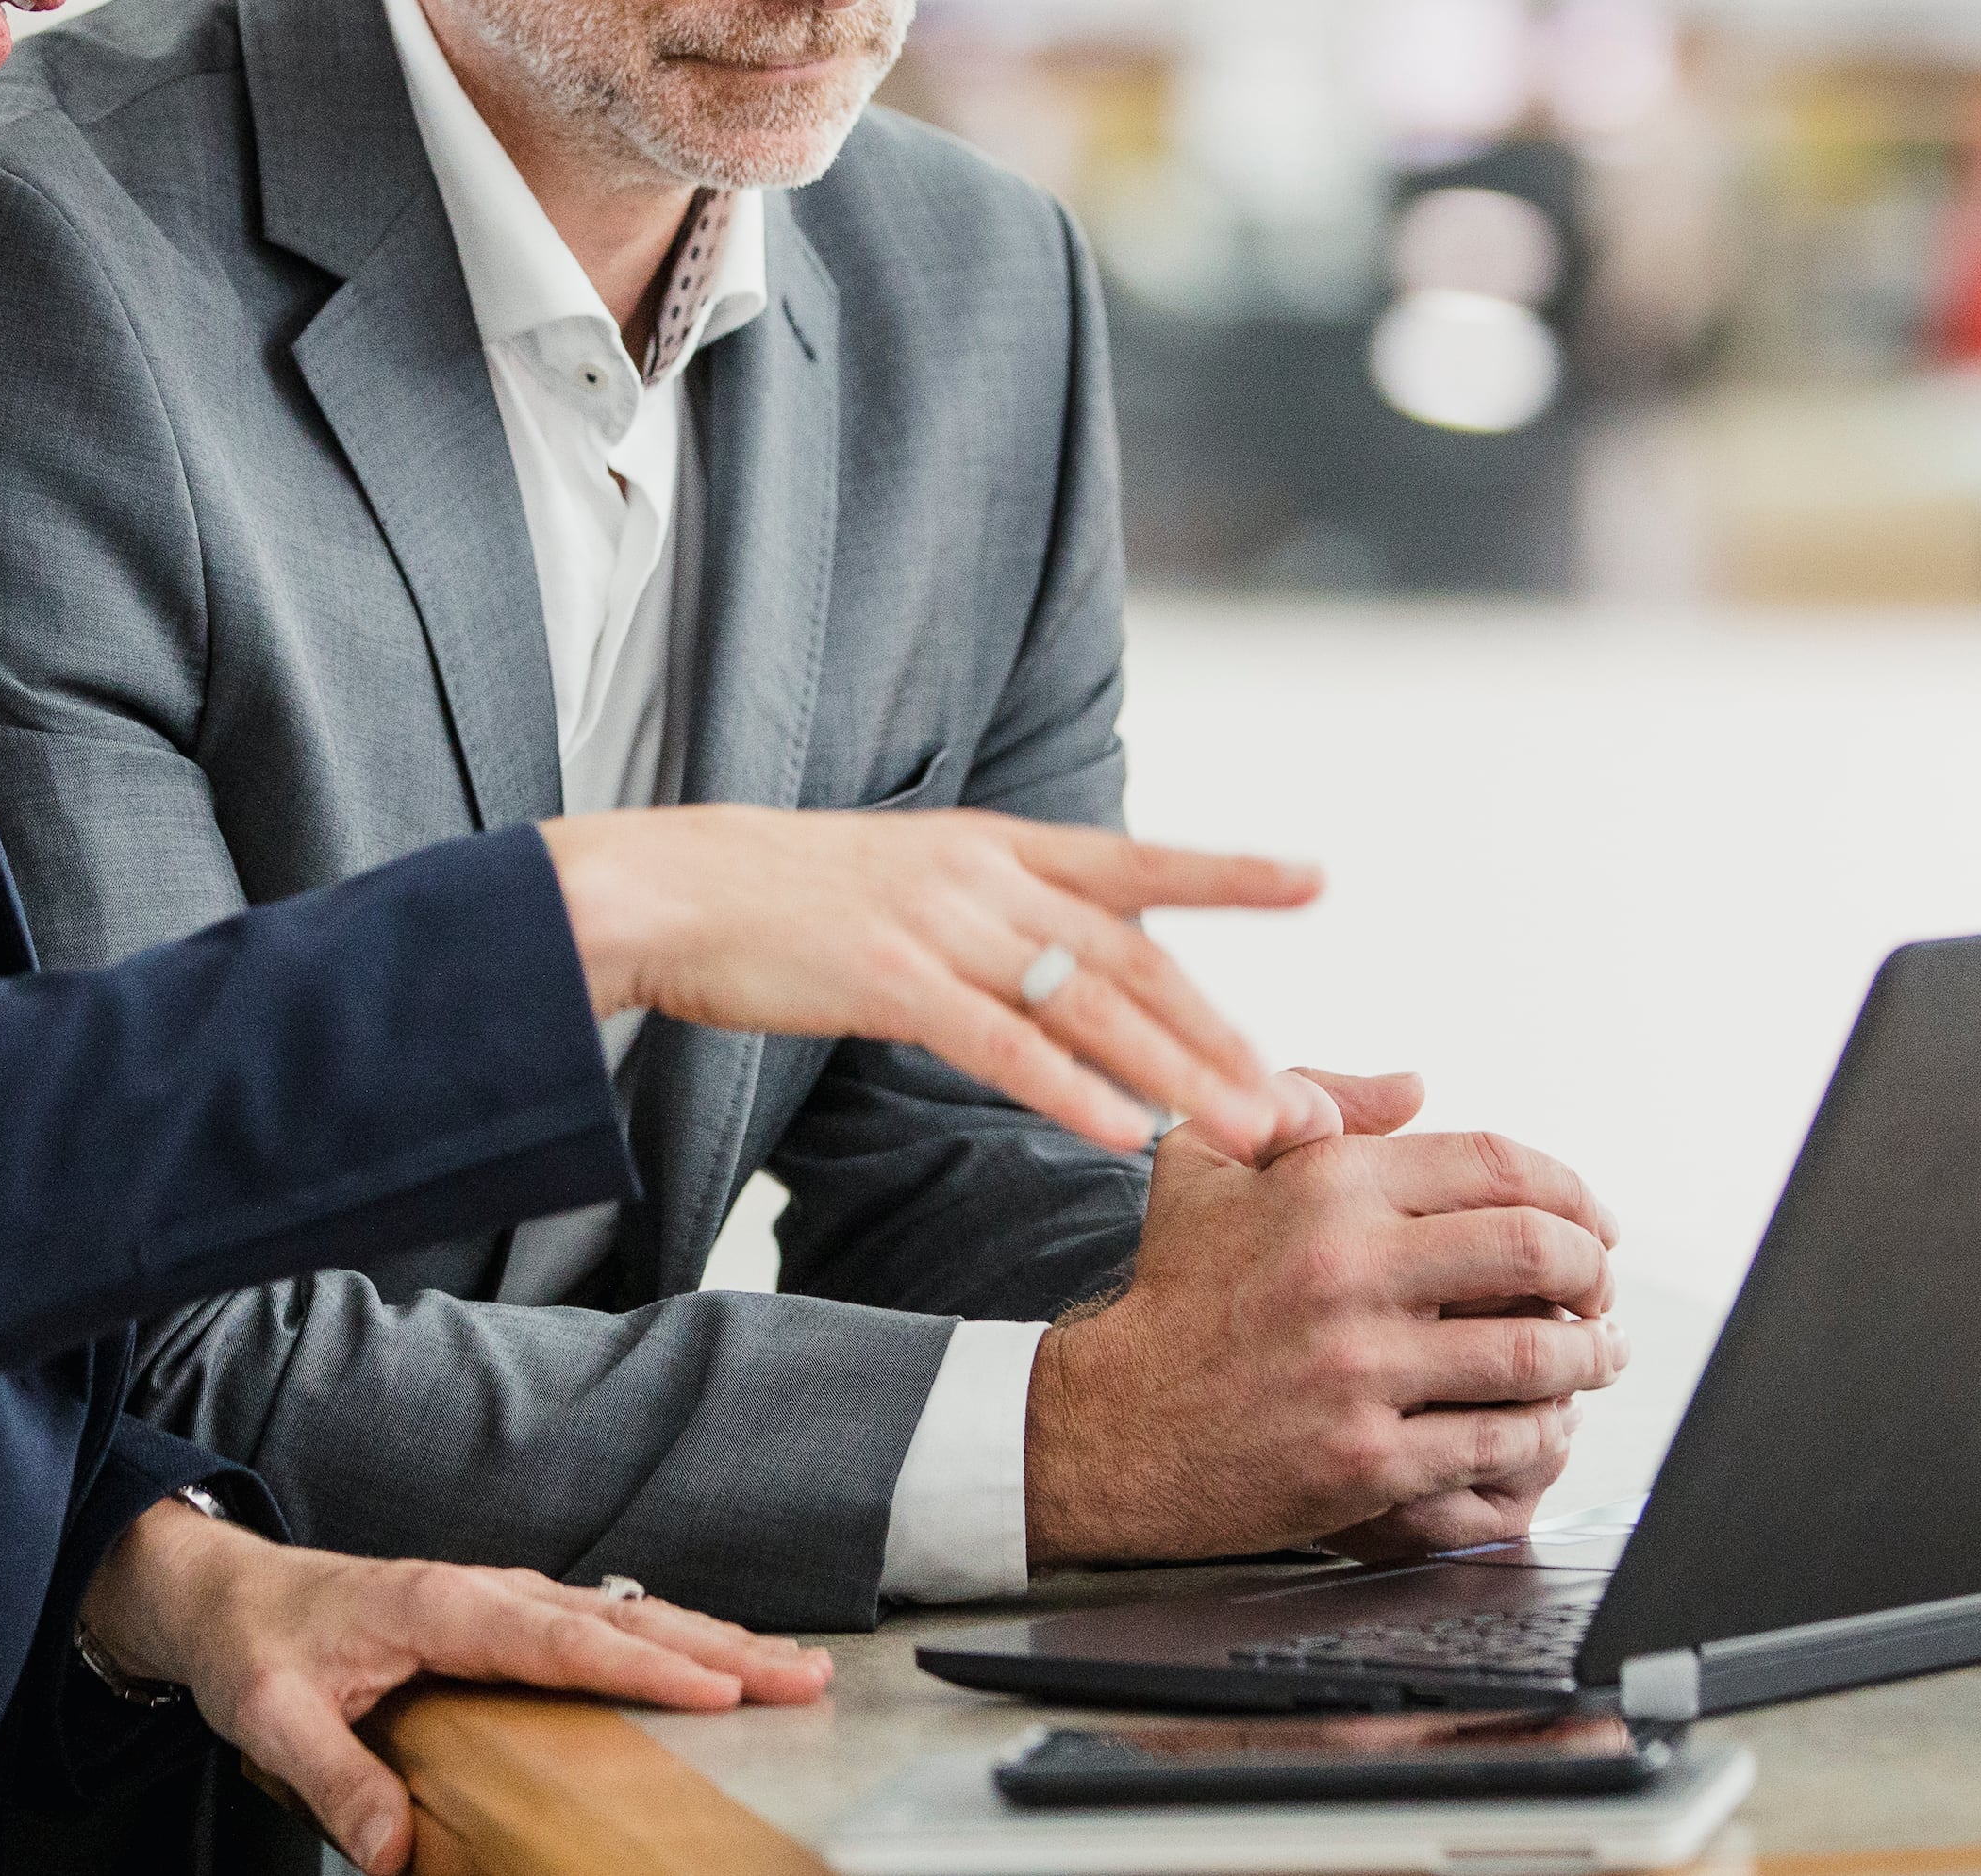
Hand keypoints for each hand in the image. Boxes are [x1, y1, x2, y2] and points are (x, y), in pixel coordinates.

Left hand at [78, 1502, 830, 1875]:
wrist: (232, 1595)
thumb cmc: (259, 1647)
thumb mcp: (272, 1719)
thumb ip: (335, 1780)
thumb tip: (394, 1852)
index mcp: (443, 1606)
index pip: (562, 1640)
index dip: (643, 1667)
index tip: (719, 1690)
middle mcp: (489, 1592)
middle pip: (623, 1618)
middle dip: (720, 1647)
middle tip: (801, 1676)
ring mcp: (504, 1599)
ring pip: (627, 1615)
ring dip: (712, 1639)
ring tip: (790, 1669)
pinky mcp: (507, 1616)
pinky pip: (605, 1626)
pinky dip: (670, 1641)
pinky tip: (713, 1664)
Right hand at [540, 806, 1320, 1159]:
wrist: (666, 887)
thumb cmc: (779, 901)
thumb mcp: (903, 879)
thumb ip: (986, 910)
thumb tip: (1057, 954)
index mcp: (993, 845)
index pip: (1135, 861)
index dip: (1226, 870)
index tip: (1314, 877)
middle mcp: (985, 875)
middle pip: (1134, 956)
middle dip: (1222, 1032)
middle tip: (1298, 1095)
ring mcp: (941, 923)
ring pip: (1091, 1005)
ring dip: (1179, 1075)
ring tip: (1251, 1130)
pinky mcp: (890, 978)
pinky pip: (1003, 1045)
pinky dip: (1071, 1091)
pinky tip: (1125, 1135)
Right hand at [1023, 1069, 1625, 1565]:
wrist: (1112, 1424)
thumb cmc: (1171, 1289)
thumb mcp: (1211, 1159)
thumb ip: (1308, 1095)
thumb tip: (1417, 1088)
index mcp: (1328, 1184)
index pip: (1498, 1164)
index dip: (1572, 1189)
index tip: (1594, 1219)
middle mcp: (1349, 1268)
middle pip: (1537, 1249)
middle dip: (1597, 1269)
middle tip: (1606, 1288)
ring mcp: (1360, 1369)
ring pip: (1533, 1352)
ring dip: (1591, 1354)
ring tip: (1601, 1354)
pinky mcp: (1365, 1460)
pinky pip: (1495, 1440)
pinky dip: (1543, 1430)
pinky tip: (1548, 1421)